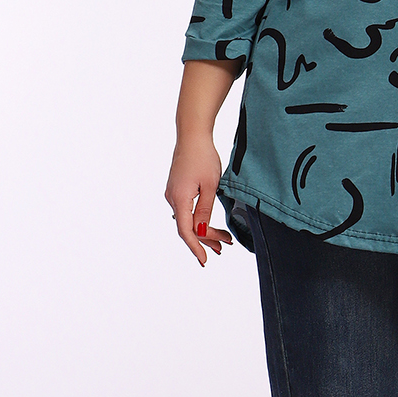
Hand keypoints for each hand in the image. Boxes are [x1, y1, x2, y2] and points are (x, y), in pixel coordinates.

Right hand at [164, 136, 233, 266]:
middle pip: (188, 227)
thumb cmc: (203, 156)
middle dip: (207, 239)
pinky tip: (209, 224)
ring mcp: (173, 194)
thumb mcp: (210, 186)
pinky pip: (187, 210)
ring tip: (223, 240)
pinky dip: (199, 219)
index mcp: (180, 199)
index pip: (186, 231)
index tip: (204, 259)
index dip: (196, 247)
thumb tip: (203, 231)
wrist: (192, 136)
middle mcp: (172, 198)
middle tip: (225, 247)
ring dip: (205, 230)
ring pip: (188, 219)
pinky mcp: (177, 190)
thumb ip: (206, 210)